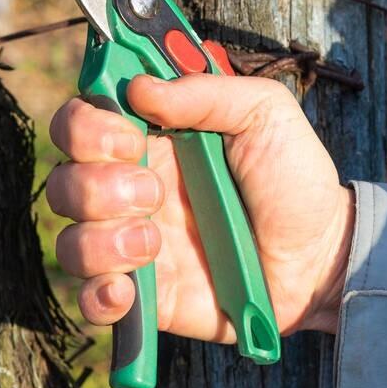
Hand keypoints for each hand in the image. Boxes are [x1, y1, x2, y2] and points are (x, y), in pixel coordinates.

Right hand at [46, 74, 353, 340]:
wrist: (322, 256)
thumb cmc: (295, 179)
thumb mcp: (265, 113)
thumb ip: (207, 92)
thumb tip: (140, 87)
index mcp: (154, 140)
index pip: (82, 121)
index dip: (88, 125)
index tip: (129, 133)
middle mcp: (133, 189)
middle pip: (64, 180)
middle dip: (97, 184)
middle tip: (153, 189)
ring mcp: (136, 244)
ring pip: (70, 241)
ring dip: (103, 239)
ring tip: (156, 242)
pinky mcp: (148, 295)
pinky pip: (90, 300)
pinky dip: (99, 295)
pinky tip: (131, 288)